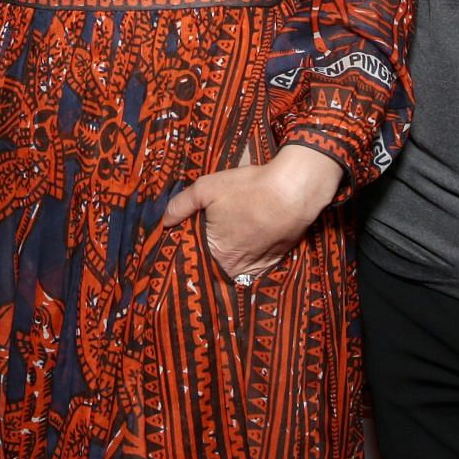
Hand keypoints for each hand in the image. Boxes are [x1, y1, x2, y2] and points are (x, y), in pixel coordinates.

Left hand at [161, 144, 340, 281]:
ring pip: (235, 270)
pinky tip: (247, 248)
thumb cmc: (248, 188)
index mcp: (214, 252)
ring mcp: (257, 266)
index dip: (189, 254)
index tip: (185, 247)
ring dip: (229, 263)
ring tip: (227, 246)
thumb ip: (182, 205)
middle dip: (208, 261)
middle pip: (215, 268)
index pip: (195, 261)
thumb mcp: (207, 187)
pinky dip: (250, 263)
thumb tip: (165, 221)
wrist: (293, 191)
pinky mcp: (275, 261)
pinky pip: (256, 269)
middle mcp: (234, 266)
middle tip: (206, 245)